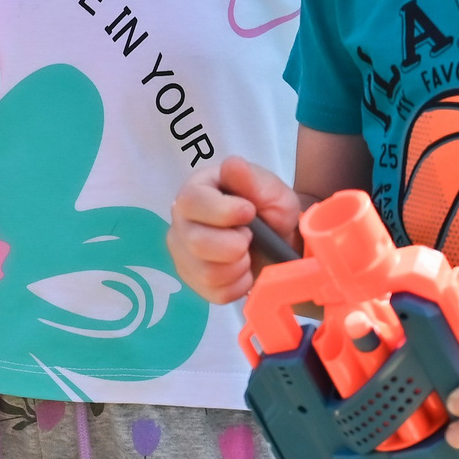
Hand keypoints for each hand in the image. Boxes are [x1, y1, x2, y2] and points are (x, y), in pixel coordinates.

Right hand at [168, 156, 301, 303]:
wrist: (278, 240)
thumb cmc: (270, 209)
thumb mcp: (270, 190)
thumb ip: (251, 180)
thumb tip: (232, 165)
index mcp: (196, 191)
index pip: (192, 202)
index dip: (223, 212)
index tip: (250, 212)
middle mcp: (181, 221)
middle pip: (196, 242)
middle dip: (235, 245)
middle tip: (250, 237)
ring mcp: (183, 253)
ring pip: (206, 272)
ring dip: (239, 267)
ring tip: (247, 254)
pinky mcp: (193, 280)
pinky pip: (215, 293)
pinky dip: (238, 285)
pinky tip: (243, 271)